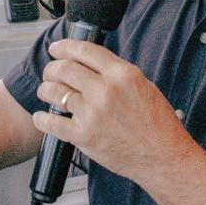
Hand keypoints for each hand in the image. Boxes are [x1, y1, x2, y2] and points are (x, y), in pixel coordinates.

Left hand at [34, 39, 195, 187]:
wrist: (163, 157)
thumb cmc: (157, 125)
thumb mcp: (142, 86)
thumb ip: (116, 74)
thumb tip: (89, 65)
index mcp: (122, 74)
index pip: (85, 50)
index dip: (65, 47)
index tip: (56, 48)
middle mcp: (106, 90)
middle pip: (65, 68)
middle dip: (52, 68)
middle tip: (49, 73)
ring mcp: (93, 113)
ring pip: (55, 91)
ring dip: (45, 89)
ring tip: (45, 92)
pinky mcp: (83, 135)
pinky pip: (52, 122)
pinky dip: (42, 118)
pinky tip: (42, 117)